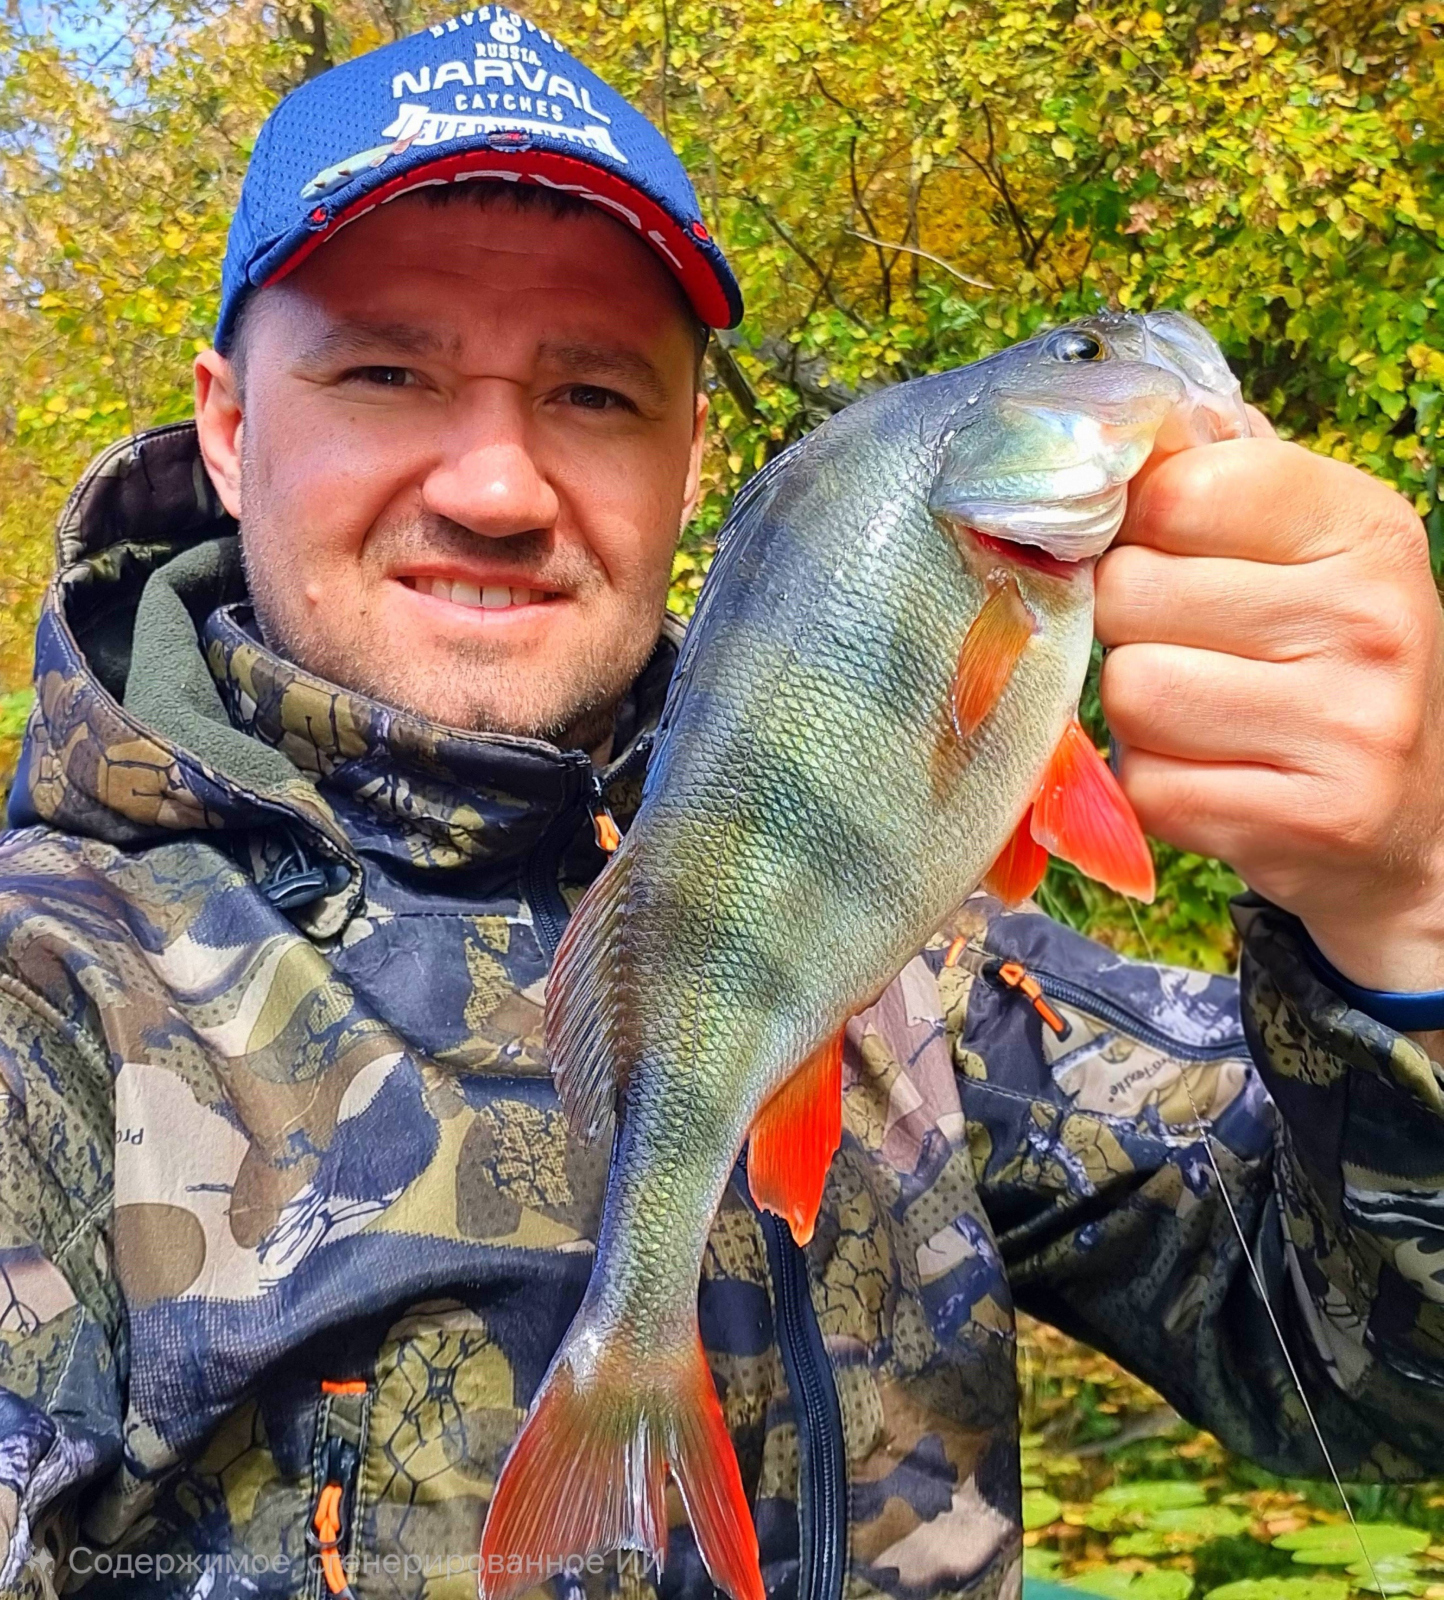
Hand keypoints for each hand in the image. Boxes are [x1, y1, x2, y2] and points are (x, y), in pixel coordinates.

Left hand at [1095, 410, 1443, 994]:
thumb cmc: (1321, 663)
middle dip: (1128, 627)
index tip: (1161, 556)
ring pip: (1131, 691)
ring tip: (1200, 720)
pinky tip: (1217, 779)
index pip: (1176, 490)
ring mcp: (1350, 725)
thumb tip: (1115, 424)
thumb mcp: (1298, 551)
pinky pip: (1149, 786)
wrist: (1406, 823)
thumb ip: (1210, 480)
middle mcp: (1372, 617)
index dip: (1134, 529)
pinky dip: (1157, 788)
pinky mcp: (1309, 821)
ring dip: (1137, 714)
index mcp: (1365, 525)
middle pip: (1131, 592)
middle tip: (1187, 652)